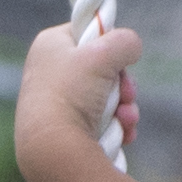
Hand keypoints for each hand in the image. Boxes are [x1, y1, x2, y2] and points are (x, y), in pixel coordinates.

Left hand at [15, 20, 142, 180]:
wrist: (53, 150)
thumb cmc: (72, 94)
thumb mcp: (103, 54)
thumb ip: (125, 41)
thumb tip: (132, 46)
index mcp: (49, 46)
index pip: (86, 32)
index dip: (108, 45)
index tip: (117, 58)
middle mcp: (49, 72)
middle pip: (103, 68)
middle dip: (124, 86)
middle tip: (127, 94)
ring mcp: (57, 102)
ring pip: (107, 97)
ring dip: (125, 108)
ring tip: (125, 118)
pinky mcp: (66, 129)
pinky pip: (101, 121)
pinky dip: (116, 126)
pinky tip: (122, 133)